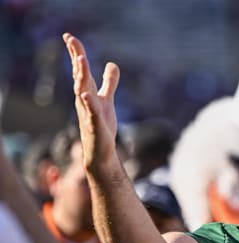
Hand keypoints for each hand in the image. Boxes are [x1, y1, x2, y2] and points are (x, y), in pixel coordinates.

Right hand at [63, 33, 120, 168]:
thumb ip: (109, 82)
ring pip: (83, 92)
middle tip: (70, 40)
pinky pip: (91, 113)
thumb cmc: (101, 126)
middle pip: (79, 76)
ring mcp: (89, 113)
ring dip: (81, 76)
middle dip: (76, 58)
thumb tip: (112, 64)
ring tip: (81, 60)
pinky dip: (89, 103)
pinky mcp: (96, 126)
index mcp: (88, 93)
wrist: (100, 152)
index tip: (70, 36)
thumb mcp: (107, 100)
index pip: (81, 70)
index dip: (76, 53)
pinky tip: (86, 94)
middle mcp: (85, 100)